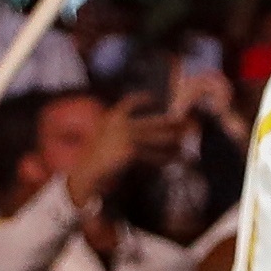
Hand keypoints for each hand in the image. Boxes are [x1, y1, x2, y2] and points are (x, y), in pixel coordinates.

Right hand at [63, 94, 179, 212]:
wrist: (85, 171)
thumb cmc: (92, 157)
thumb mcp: (101, 136)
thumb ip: (116, 128)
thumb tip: (138, 128)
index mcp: (111, 117)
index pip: (129, 102)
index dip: (143, 99)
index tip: (154, 99)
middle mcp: (120, 123)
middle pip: (153, 121)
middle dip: (170, 123)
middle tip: (184, 123)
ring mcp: (126, 136)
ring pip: (156, 138)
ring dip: (172, 141)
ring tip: (183, 143)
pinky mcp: (131, 151)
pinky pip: (152, 154)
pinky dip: (164, 158)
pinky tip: (172, 159)